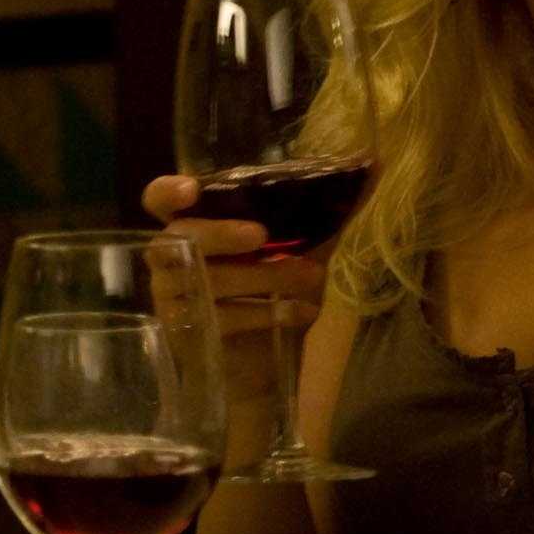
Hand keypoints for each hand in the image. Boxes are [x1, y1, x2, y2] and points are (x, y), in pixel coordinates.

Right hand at [143, 174, 328, 405]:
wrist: (264, 368)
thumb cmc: (275, 299)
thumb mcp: (305, 253)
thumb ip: (330, 214)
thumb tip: (376, 165)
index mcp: (194, 230)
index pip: (158, 201)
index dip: (167, 191)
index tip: (193, 189)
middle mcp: (173, 261)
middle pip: (180, 237)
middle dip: (221, 234)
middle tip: (262, 236)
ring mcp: (174, 300)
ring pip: (208, 281)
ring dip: (263, 277)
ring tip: (312, 278)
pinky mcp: (189, 335)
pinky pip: (224, 319)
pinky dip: (269, 313)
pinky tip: (304, 313)